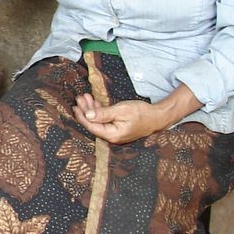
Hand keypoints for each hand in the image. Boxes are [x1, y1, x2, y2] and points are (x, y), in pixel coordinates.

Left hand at [72, 82, 202, 144]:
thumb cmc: (141, 113)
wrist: (157, 116)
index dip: (82, 116)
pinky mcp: (116, 128)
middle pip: (93, 123)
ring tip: (85, 97)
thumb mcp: (121, 110)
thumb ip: (103, 114)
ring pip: (98, 120)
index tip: (76, 107)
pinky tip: (94, 102)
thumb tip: (88, 116)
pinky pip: (104, 120)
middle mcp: (112, 137)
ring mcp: (114, 133)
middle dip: (86, 110)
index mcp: (113, 135)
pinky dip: (99, 111)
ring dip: (91, 109)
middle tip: (80, 98)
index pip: (92, 126)